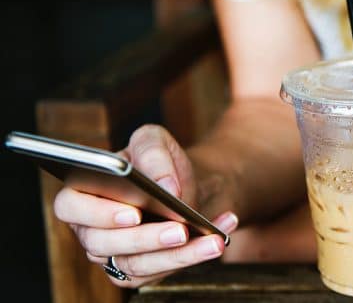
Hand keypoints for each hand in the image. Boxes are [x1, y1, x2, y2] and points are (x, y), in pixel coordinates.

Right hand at [52, 125, 238, 287]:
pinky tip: (220, 236)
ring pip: (136, 265)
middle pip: (104, 243)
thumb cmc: (160, 163)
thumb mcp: (156, 141)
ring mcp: (113, 254)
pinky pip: (162, 271)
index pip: (71, 207)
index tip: (134, 212)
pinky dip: (195, 255)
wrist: (186, 184)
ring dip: (178, 255)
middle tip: (180, 230)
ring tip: (212, 240)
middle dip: (145, 238)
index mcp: (83, 192)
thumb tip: (165, 186)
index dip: (98, 213)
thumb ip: (154, 153)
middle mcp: (91, 229)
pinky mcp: (139, 271)